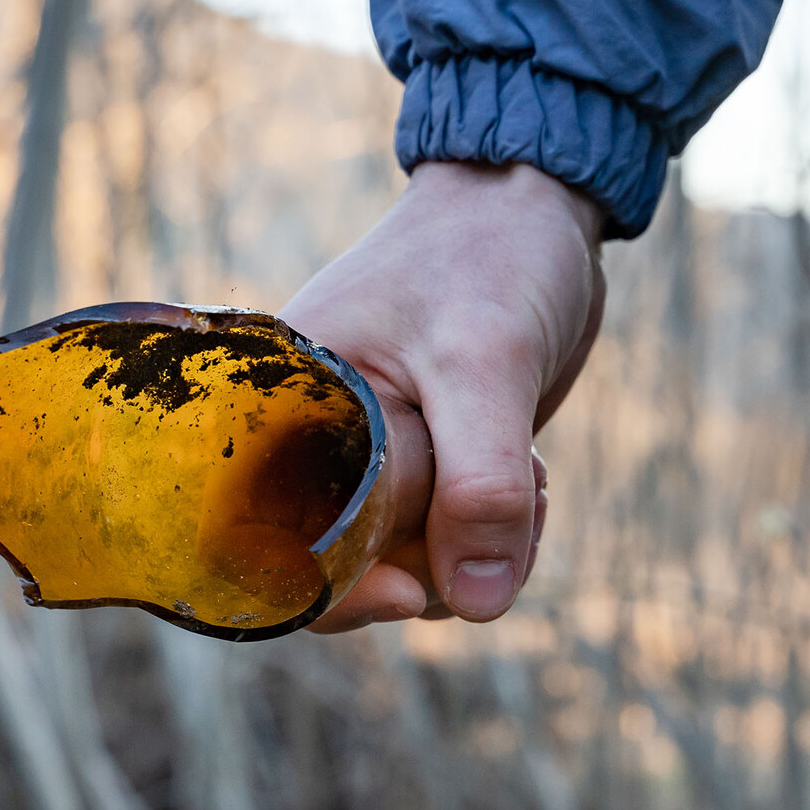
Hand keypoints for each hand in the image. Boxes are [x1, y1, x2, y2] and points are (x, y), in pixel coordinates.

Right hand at [278, 162, 604, 631]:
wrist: (537, 205)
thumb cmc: (490, 258)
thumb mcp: (483, 364)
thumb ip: (479, 485)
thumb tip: (478, 604)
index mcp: (283, 407)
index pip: (272, 542)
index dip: (336, 590)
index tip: (417, 596)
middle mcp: (316, 438)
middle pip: (349, 567)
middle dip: (434, 567)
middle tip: (509, 517)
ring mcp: (376, 454)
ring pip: (411, 559)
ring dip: (479, 548)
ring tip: (531, 483)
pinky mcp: (428, 461)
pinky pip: (450, 535)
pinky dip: (497, 528)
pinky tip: (533, 476)